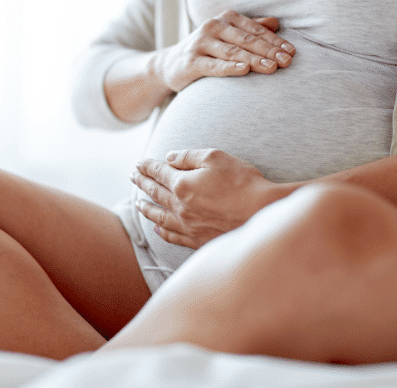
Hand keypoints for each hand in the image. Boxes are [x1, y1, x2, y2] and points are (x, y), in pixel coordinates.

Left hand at [130, 149, 275, 248]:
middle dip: (142, 183)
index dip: (147, 166)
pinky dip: (162, 231)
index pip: (159, 172)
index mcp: (182, 184)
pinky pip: (173, 236)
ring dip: (146, 208)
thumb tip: (169, 158)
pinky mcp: (198, 240)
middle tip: (133, 177)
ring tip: (138, 203)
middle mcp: (180, 206)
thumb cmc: (243, 181)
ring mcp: (188, 225)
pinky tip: (157, 229)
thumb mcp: (216, 157)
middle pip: (155, 193)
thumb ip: (189, 156)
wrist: (263, 212)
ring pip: (159, 216)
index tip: (139, 163)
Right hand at [153, 10, 295, 92]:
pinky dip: (230, 67)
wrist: (171, 65)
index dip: (275, 41)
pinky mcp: (191, 61)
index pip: (256, 30)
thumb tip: (276, 23)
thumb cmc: (207, 51)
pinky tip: (244, 70)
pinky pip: (213, 65)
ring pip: (233, 52)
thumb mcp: (228, 36)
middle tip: (288, 61)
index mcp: (226, 18)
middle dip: (269, 51)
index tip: (292, 52)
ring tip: (272, 68)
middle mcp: (213, 26)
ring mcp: (201, 43)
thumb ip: (251, 29)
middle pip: (247, 40)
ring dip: (254, 60)